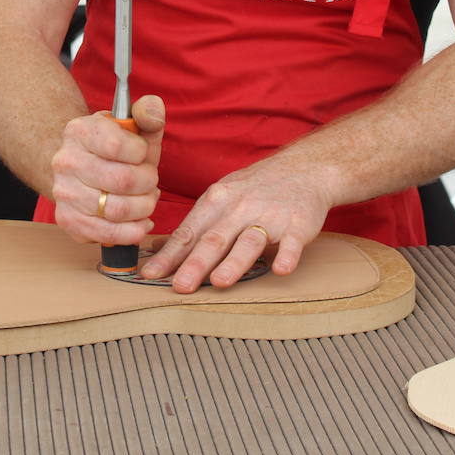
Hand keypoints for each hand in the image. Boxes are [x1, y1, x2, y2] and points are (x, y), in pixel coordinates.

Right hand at [49, 95, 163, 244]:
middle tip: (150, 180)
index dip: (142, 153)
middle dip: (148, 183)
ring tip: (146, 199)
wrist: (80, 167)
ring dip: (144, 207)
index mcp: (80, 131)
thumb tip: (153, 111)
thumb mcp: (132, 126)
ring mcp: (64, 193)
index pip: (118, 145)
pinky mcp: (69, 221)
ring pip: (118, 210)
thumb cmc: (114, 148)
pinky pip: (108, 234)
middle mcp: (66, 161)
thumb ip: (148, 113)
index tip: (142, 154)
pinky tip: (141, 221)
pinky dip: (133, 231)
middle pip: (123, 181)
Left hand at [138, 155, 330, 292]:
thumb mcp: (220, 197)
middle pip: (214, 238)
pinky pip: (292, 241)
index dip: (169, 255)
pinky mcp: (298, 223)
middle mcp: (240, 207)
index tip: (150, 275)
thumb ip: (194, 226)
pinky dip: (287, 255)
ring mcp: (270, 215)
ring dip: (234, 262)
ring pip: (249, 241)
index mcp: (217, 201)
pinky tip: (280, 269)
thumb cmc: (255, 188)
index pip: (189, 232)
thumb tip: (156, 250)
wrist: (304, 168)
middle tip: (180, 286)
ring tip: (219, 282)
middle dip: (196, 263)